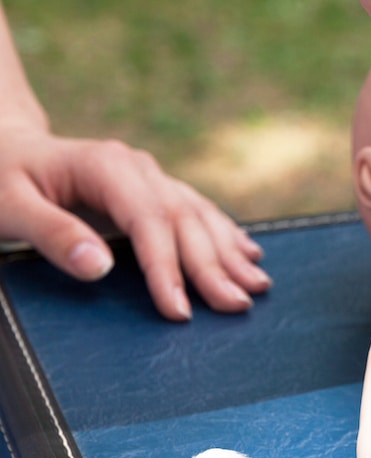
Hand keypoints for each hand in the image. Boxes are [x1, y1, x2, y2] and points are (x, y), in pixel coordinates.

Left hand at [0, 123, 267, 320]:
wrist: (5, 146)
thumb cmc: (0, 178)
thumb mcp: (8, 206)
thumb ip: (51, 233)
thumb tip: (99, 267)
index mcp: (106, 167)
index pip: (149, 222)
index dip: (167, 267)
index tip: (179, 310)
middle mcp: (138, 168)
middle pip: (184, 221)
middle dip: (213, 267)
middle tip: (237, 306)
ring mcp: (150, 175)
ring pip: (199, 216)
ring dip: (230, 252)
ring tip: (258, 285)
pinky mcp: (152, 187)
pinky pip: (196, 211)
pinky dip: (224, 235)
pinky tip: (248, 252)